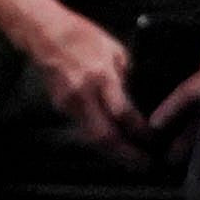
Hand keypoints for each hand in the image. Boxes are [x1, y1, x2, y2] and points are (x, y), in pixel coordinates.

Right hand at [27, 6, 144, 150]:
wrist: (45, 34)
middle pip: (105, 135)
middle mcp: (84, 94)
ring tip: (132, 162)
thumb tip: (139, 98)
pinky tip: (113, 145)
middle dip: (126, 154)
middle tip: (145, 165)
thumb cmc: (82, 35)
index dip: (139, 131)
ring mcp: (69, 104)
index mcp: (101, 75)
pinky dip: (100, 140)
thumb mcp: (114, 50)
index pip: (123, 113)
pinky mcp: (61, 108)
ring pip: (93, 138)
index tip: (154, 140)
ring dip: (113, 153)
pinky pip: (84, 129)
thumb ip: (126, 75)